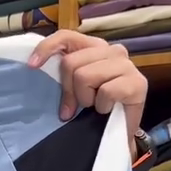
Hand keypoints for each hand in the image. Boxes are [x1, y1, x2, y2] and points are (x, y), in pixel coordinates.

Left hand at [28, 29, 147, 149]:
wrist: (119, 134)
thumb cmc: (95, 110)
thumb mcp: (74, 89)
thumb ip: (64, 74)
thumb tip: (36, 67)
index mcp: (95, 47)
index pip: (66, 36)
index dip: (47, 48)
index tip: (32, 66)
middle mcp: (112, 51)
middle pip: (70, 62)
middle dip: (68, 90)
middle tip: (77, 105)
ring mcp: (127, 65)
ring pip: (85, 76)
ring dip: (85, 99)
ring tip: (95, 106)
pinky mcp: (138, 83)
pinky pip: (105, 91)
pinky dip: (102, 106)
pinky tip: (107, 110)